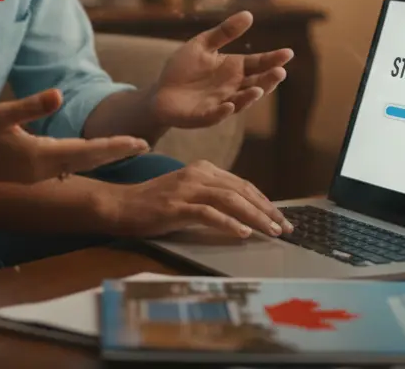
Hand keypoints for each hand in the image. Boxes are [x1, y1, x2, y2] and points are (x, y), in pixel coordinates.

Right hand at [0, 89, 149, 184]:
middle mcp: (45, 169)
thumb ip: (30, 106)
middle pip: (89, 160)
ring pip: (79, 164)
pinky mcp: (31, 173)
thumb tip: (59, 94)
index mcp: (42, 155)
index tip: (140, 142)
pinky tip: (90, 155)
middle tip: (145, 144)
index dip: (115, 145)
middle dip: (117, 151)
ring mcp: (38, 174)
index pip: (88, 150)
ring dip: (103, 156)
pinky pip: (67, 167)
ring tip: (125, 148)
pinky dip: (85, 159)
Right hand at [100, 160, 293, 238]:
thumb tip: (244, 215)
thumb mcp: (187, 194)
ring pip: (230, 200)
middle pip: (241, 191)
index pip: (242, 184)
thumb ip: (212, 198)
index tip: (280, 217)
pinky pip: (208, 214)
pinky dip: (228, 223)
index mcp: (203, 169)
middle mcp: (197, 174)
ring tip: (271, 231)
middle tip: (285, 228)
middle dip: (266, 210)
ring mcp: (186, 189)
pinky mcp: (176, 206)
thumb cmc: (154, 204)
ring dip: (254, 216)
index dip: (264, 201)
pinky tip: (242, 234)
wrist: (119, 205)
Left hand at [152, 11, 293, 128]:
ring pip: (240, 101)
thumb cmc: (183, 68)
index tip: (288, 53)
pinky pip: (214, 115)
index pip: (258, 63)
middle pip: (256, 84)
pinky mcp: (203, 116)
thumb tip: (249, 14)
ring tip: (258, 89)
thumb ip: (224, 32)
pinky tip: (229, 105)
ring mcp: (219, 103)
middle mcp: (232, 88)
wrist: (160, 93)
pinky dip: (222, 112)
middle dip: (268, 80)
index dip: (273, 59)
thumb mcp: (202, 45)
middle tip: (280, 71)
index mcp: (234, 69)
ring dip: (249, 97)